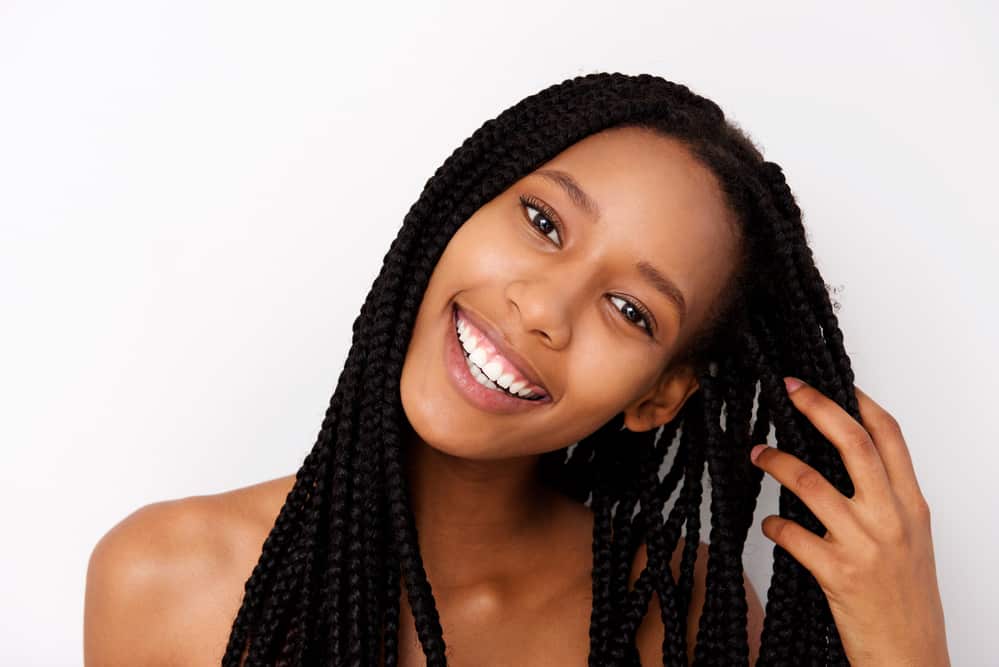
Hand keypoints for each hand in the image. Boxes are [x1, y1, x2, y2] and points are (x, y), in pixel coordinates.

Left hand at [749, 377, 949, 665]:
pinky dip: (773, 525)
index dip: (859, 401)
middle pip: (853, 443)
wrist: (911, 657)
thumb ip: (885, 498)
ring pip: (809, 482)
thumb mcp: (910, 539)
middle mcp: (891, 518)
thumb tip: (845, 457)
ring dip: (775, 462)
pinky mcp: (836, 574)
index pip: (889, 436)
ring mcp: (864, 545)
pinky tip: (769, 525)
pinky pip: (791, 534)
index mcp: (911, 505)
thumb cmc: (905, 597)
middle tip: (786, 389)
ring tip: (756, 453)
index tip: (831, 380)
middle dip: (817, 408)